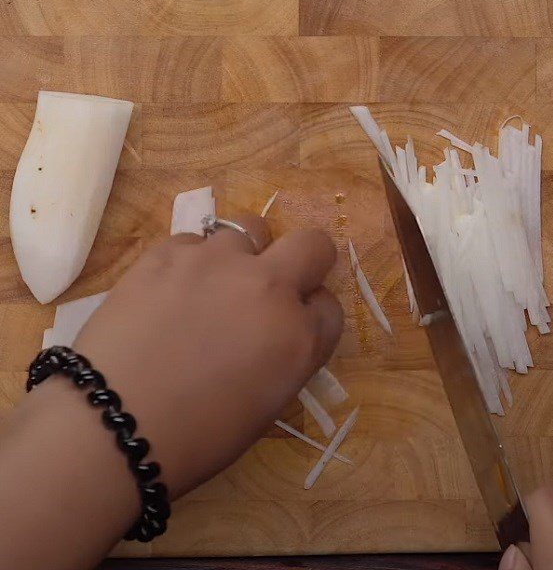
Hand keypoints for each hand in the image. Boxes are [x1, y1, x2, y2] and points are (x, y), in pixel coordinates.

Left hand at [74, 214, 342, 496]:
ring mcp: (217, 262)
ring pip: (250, 228)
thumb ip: (285, 356)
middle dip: (305, 261)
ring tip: (213, 284)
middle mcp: (269, 287)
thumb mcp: (263, 406)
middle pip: (313, 244)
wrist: (108, 426)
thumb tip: (276, 330)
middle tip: (275, 284)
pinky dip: (191, 262)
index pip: (330, 306)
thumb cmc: (194, 437)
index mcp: (299, 337)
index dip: (312, 314)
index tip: (294, 325)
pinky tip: (169, 293)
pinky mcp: (169, 251)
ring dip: (244, 254)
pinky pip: (194, 241)